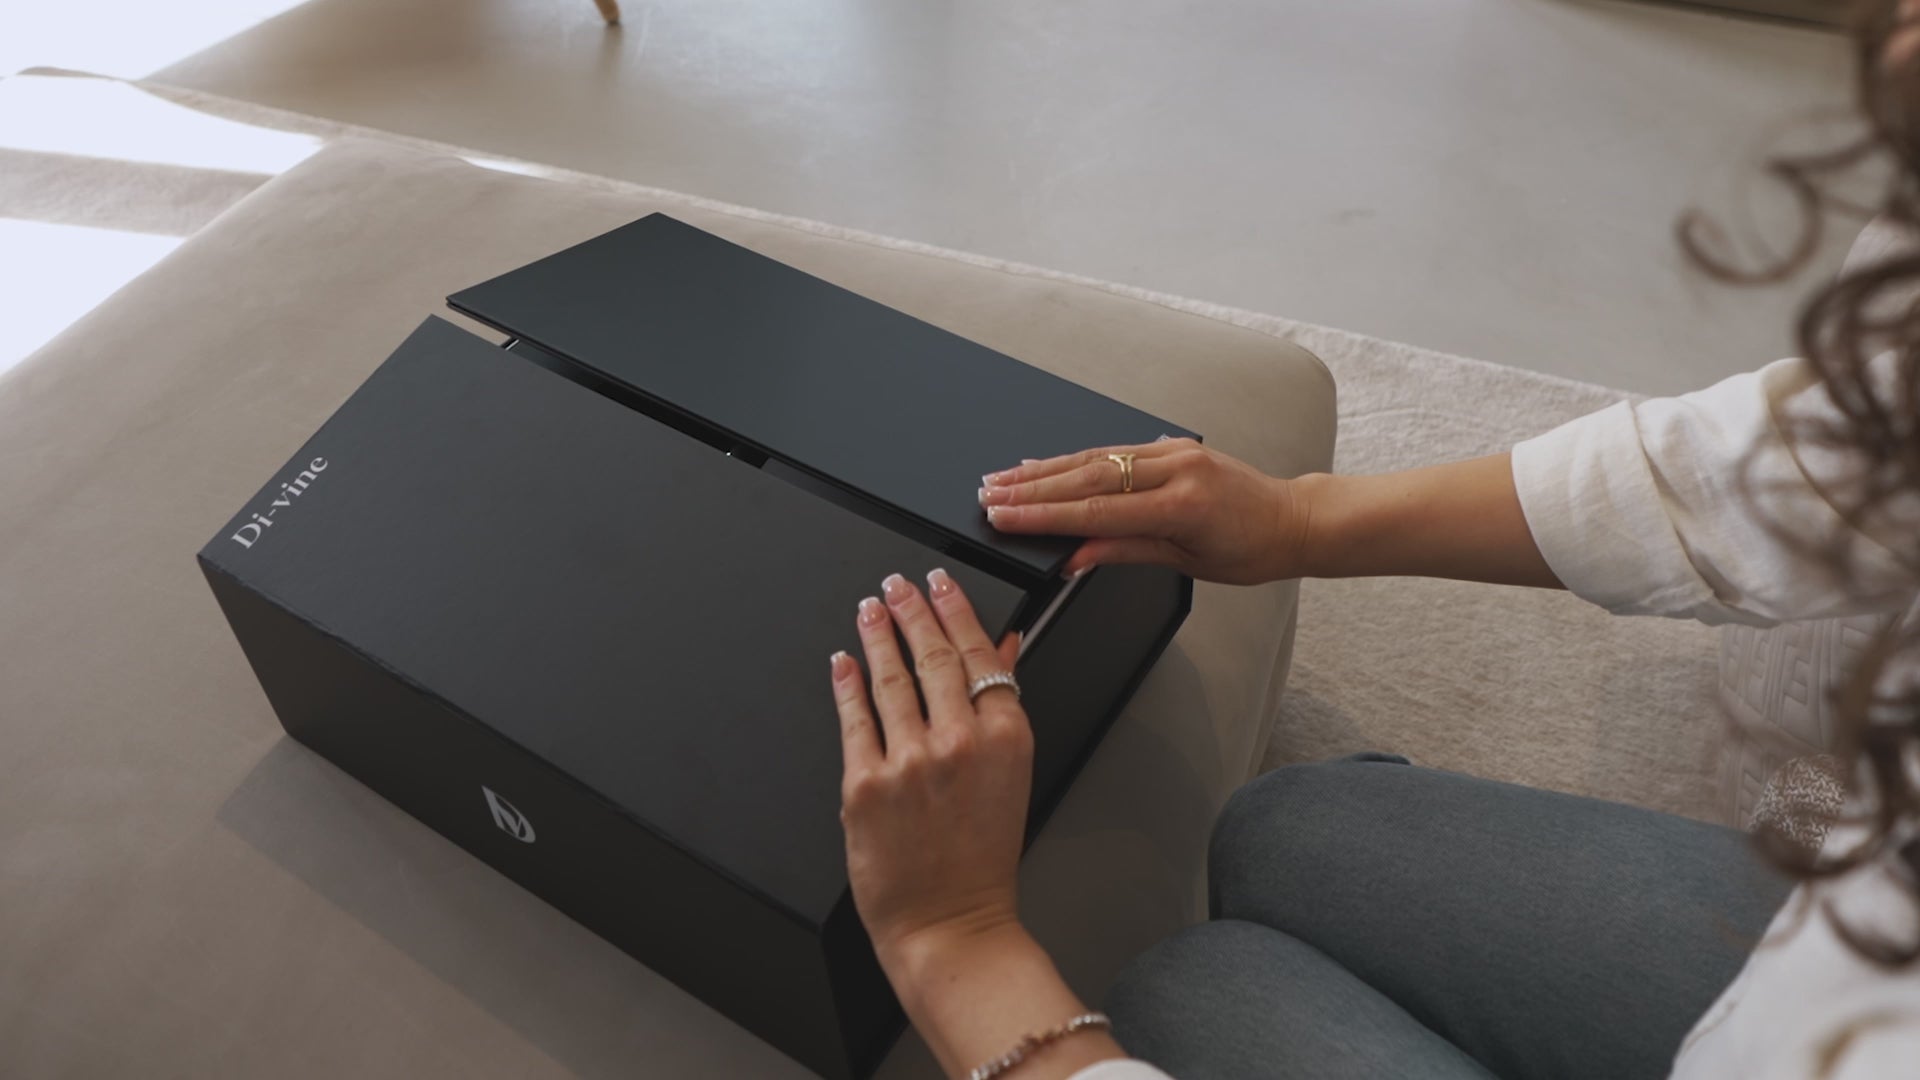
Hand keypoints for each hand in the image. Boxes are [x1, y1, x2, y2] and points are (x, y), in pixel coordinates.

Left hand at [828, 570, 1128, 1079]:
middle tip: (897, 583)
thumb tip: (1003, 648)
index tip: (939, 583)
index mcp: (1006, 738)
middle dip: (911, 610)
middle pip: (932, 655)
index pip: (978, 653)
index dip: (955, 610)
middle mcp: (959, 743)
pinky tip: (842, 661)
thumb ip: (1003, 708)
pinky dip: (845, 682)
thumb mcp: (1011, 776)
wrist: (950, 923)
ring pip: (890, 678)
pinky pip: (852, 717)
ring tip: (869, 607)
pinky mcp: (865, 782)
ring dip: (876, 634)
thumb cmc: (982, 859)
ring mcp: (909, 761)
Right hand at [978, 437, 1307, 583]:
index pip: (1095, 510)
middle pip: (1087, 477)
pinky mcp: (1172, 445)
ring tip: (1002, 479)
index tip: (1005, 517)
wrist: (1291, 519)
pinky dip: (1074, 458)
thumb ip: (1126, 550)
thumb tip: (1074, 556)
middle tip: (989, 494)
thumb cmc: (1251, 548)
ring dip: (1043, 469)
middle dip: (1031, 488)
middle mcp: (1175, 468)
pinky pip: (1113, 450)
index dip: (1043, 515)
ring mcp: (1173, 451)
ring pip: (1094, 458)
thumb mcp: (1187, 562)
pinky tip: (1045, 464)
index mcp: (1180, 504)